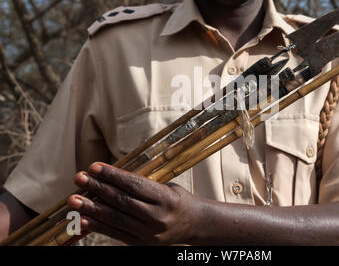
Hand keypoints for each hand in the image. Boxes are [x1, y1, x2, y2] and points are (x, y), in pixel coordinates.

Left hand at [67, 162, 200, 244]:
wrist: (194, 225)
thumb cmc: (177, 200)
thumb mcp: (166, 187)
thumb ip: (142, 185)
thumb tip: (110, 178)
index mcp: (166, 199)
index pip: (134, 185)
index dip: (113, 176)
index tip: (94, 167)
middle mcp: (157, 217)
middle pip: (122, 201)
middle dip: (98, 189)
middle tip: (79, 178)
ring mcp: (149, 233)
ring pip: (116, 218)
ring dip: (92, 208)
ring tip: (74, 200)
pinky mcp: (141, 244)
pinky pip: (116, 233)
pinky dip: (98, 226)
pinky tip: (83, 219)